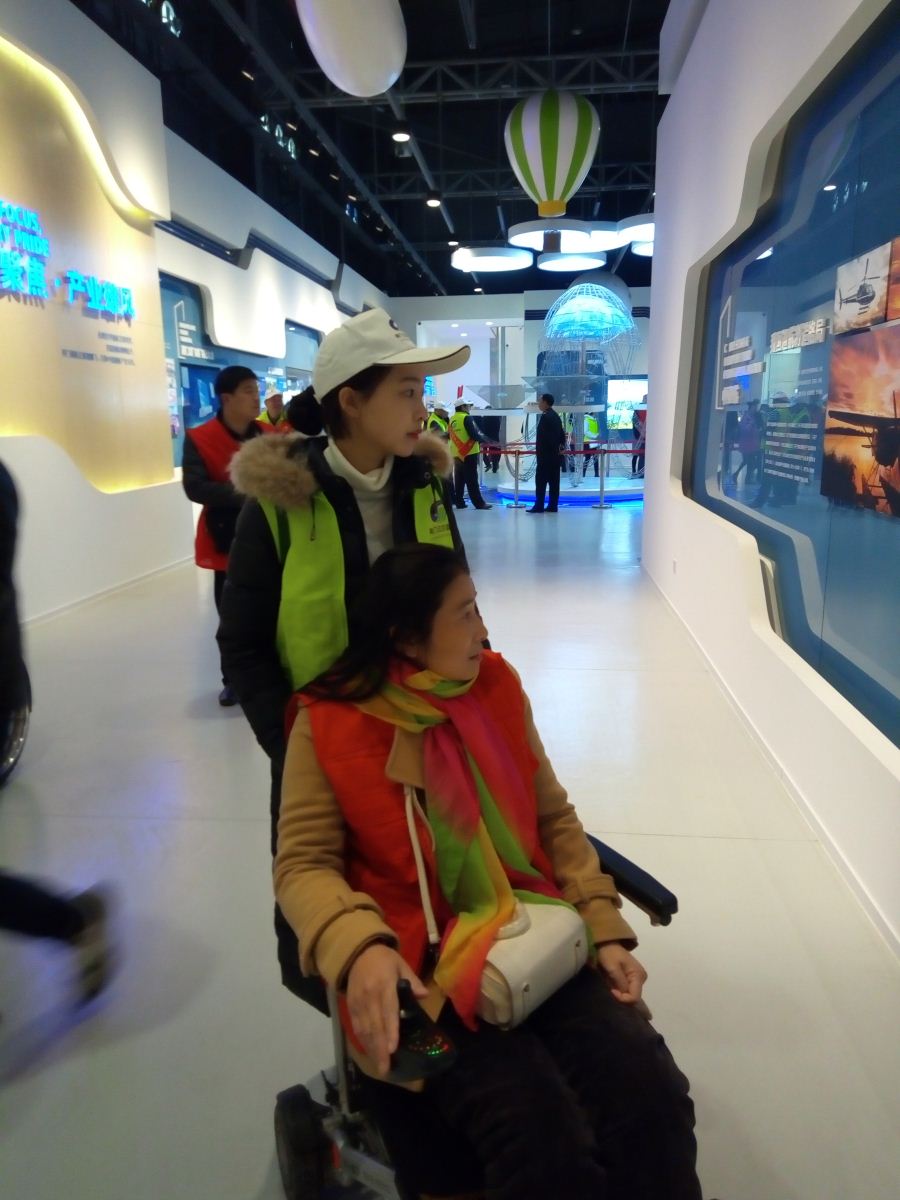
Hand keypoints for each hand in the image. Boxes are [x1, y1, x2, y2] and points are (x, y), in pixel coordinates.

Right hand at [346, 944, 427, 1075]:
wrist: (356, 952)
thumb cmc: (383, 959)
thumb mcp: (401, 964)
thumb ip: (412, 980)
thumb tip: (425, 995)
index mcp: (384, 985)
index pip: (388, 1011)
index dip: (390, 1030)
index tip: (392, 1049)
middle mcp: (369, 996)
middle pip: (374, 1026)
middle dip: (380, 1048)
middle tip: (385, 1068)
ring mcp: (358, 1002)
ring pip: (364, 1030)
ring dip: (371, 1049)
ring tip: (379, 1065)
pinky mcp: (350, 1006)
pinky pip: (356, 1027)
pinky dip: (363, 1041)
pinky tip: (370, 1052)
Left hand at [596, 943, 646, 1004]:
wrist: (607, 943)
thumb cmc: (609, 954)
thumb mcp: (613, 967)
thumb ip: (620, 982)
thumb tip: (624, 995)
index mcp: (639, 975)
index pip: (635, 997)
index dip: (623, 999)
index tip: (612, 991)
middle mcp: (642, 978)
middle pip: (633, 997)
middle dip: (621, 996)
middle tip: (610, 988)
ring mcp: (638, 978)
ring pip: (630, 995)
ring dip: (620, 993)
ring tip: (611, 984)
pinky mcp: (633, 978)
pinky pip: (628, 990)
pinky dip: (620, 990)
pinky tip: (614, 984)